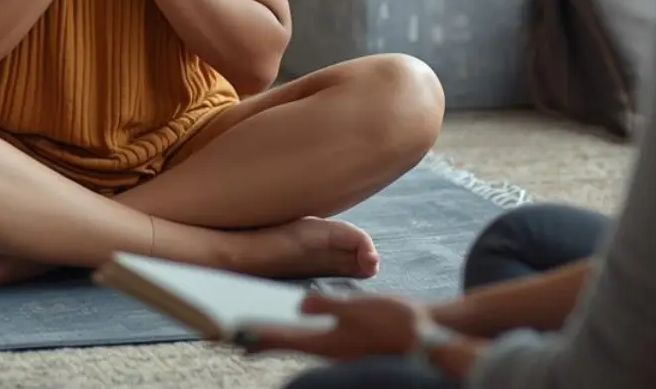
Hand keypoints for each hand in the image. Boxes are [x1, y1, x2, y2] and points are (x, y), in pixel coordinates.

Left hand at [242, 291, 425, 360]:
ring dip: (278, 336)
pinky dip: (298, 334)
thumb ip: (325, 304)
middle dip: (260, 338)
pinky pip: (314, 342)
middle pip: (285, 345)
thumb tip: (300, 303)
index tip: (230, 334)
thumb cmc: (392, 322)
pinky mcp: (348, 348)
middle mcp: (328, 352)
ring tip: (257, 326)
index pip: (281, 340)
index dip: (255, 335)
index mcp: (325, 342)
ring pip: (299, 344)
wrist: (425, 339)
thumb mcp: (356, 307)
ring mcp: (338, 352)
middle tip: (233, 332)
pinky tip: (295, 324)